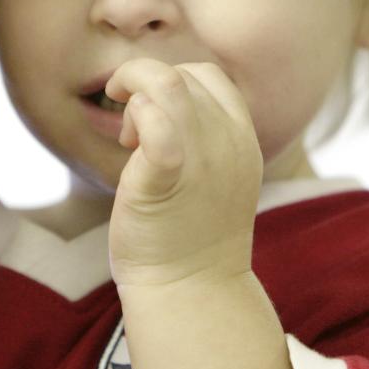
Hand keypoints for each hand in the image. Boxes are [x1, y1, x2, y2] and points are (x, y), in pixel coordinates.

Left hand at [104, 60, 264, 287]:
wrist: (191, 292)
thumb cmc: (191, 236)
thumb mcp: (216, 177)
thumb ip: (202, 139)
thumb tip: (157, 106)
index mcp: (242, 140)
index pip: (209, 76)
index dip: (173, 83)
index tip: (153, 120)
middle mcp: (227, 143)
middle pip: (183, 76)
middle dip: (146, 92)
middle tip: (131, 136)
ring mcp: (201, 159)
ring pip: (167, 82)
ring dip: (134, 95)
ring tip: (127, 138)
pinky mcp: (164, 178)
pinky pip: (155, 122)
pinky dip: (138, 117)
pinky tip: (126, 147)